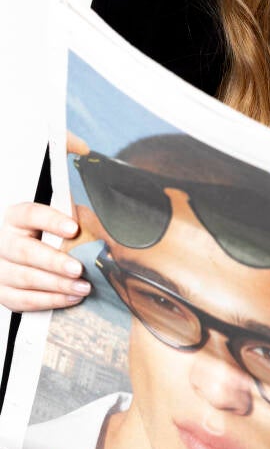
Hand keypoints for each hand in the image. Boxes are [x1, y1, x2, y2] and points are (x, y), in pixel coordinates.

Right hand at [0, 132, 92, 312]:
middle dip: (53, 261)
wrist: (19, 247)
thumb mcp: (52, 194)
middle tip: (78, 267)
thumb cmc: (44, 222)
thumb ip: (63, 166)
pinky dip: (47, 301)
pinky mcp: (0, 290)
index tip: (73, 227)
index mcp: (14, 214)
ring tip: (83, 286)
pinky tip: (71, 297)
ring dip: (55, 285)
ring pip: (23, 279)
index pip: (30, 213)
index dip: (51, 220)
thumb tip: (82, 147)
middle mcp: (1, 239)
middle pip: (24, 252)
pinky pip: (21, 300)